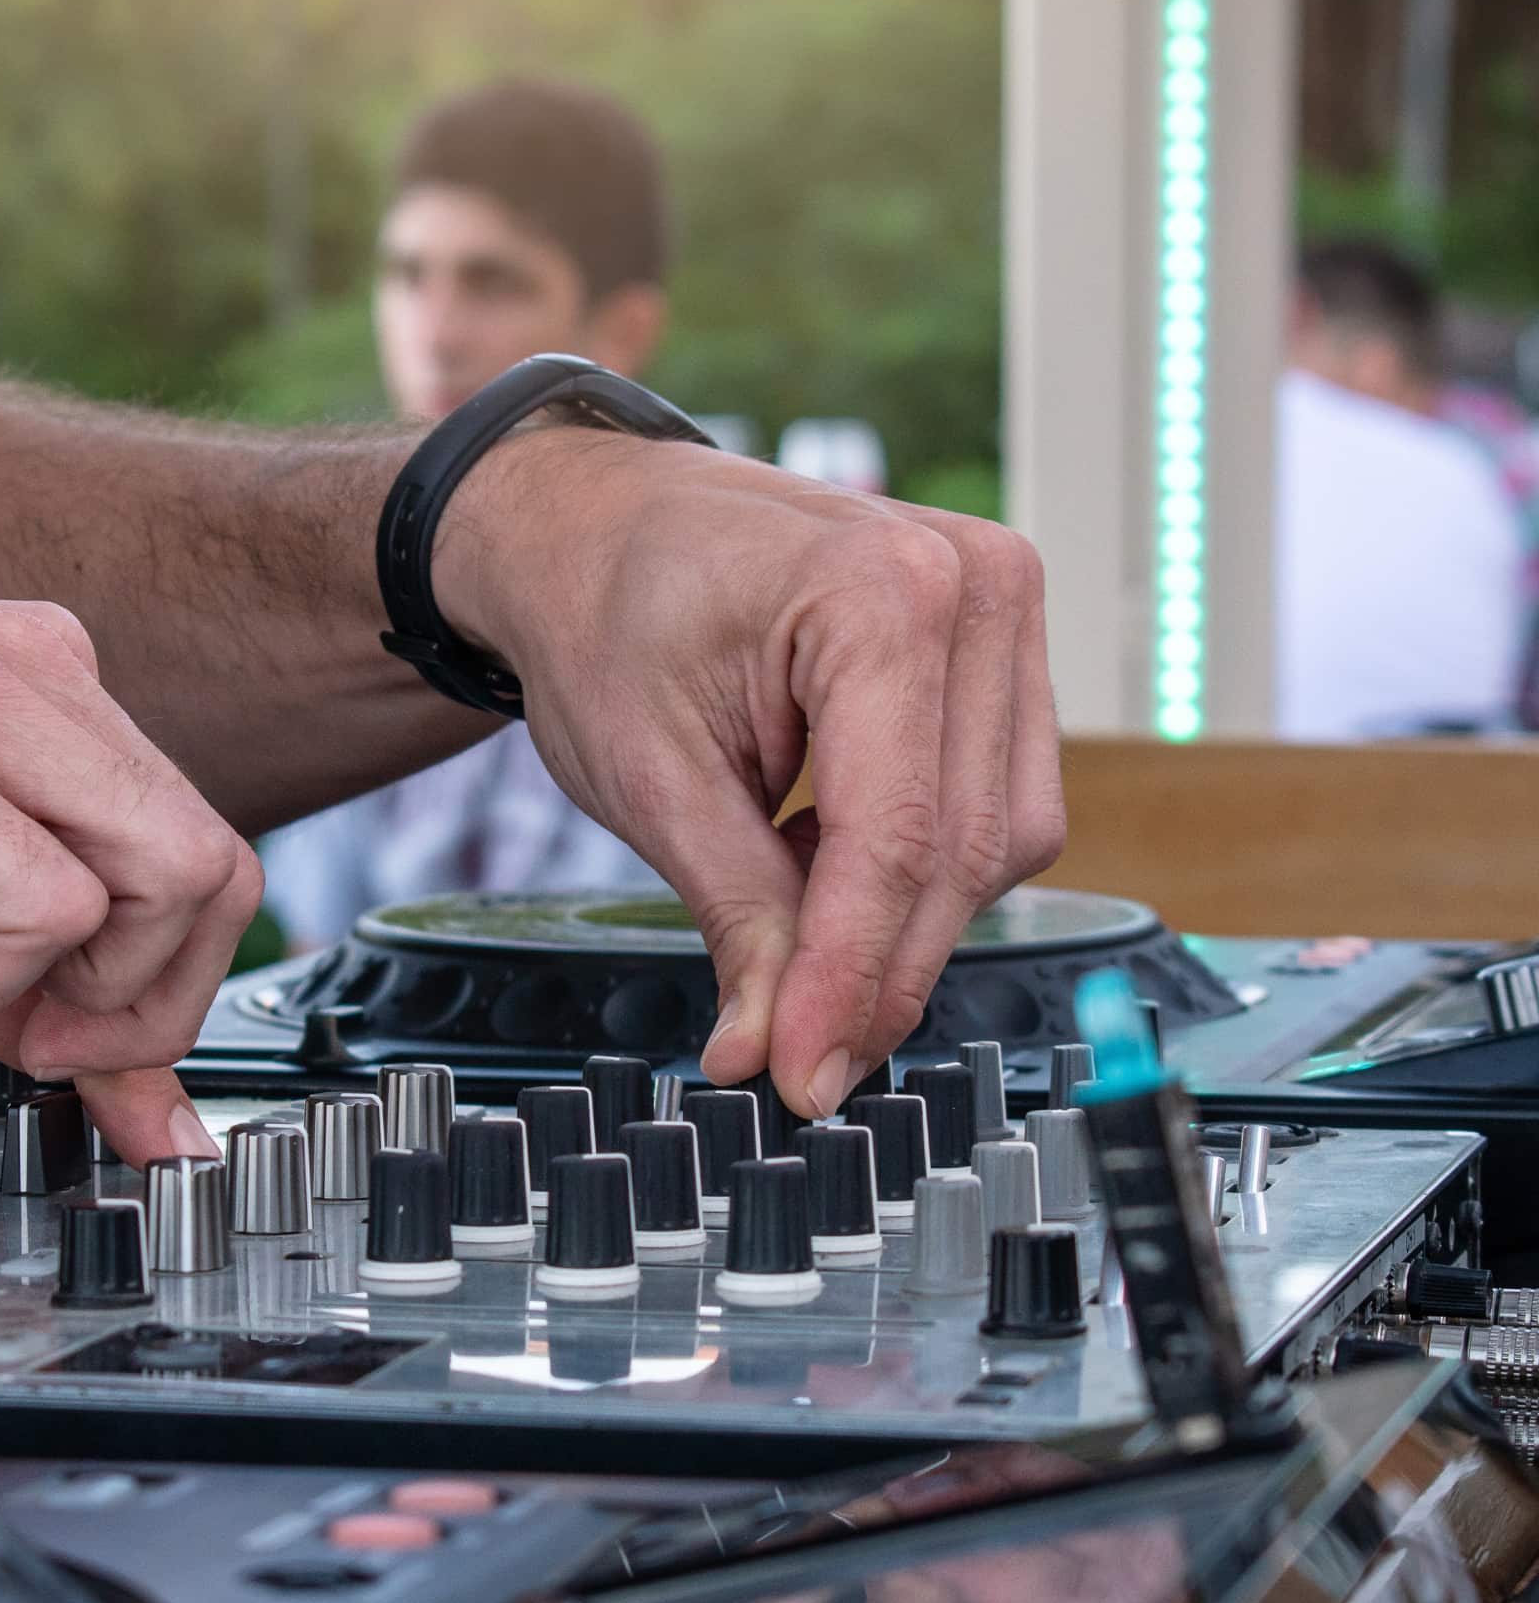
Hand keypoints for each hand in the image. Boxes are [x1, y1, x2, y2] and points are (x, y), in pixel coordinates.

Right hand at [0, 561, 258, 1162]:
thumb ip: (29, 980)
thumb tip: (137, 1099)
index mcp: (45, 684)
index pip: (198, 848)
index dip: (167, 977)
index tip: (95, 1046)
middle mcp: (37, 676)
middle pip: (216, 871)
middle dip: (150, 998)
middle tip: (39, 1035)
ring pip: (172, 880)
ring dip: (77, 981)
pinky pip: (47, 911)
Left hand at [439, 434, 1064, 1116]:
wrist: (600, 524)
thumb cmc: (605, 614)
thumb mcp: (648, 778)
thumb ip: (736, 916)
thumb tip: (775, 1050)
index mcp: (879, 591)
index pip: (898, 838)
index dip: (850, 979)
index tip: (802, 1078)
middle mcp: (972, 584)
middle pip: (965, 849)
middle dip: (879, 972)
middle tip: (798, 1061)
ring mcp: (1001, 604)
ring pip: (1003, 837)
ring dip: (901, 913)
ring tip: (782, 896)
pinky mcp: (1000, 642)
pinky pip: (999, 798)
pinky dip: (917, 859)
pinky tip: (824, 850)